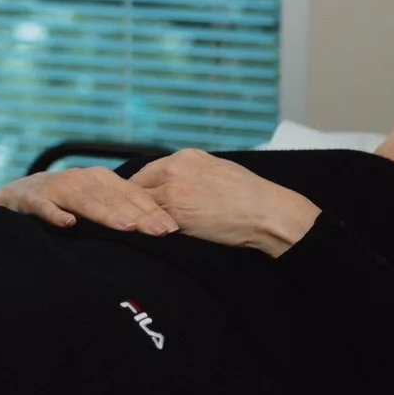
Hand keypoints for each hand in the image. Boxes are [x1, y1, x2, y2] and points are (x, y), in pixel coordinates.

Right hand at [0, 166, 178, 235]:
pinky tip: (67, 224)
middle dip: (137, 215)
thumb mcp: (92, 201)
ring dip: (105, 213)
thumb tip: (160, 230)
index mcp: (99, 179)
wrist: (13, 195)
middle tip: (159, 232)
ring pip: (83, 200)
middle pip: (112, 197)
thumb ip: (119, 209)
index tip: (171, 229)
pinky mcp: (29, 199)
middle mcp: (79, 179)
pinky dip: (54, 214)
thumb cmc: (62, 202)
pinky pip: (43, 206)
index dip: (151, 210)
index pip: (131, 194)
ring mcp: (54, 188)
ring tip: (126, 228)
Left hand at [126, 150, 321, 255]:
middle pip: (138, 186)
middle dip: (133, 203)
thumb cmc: (251, 196)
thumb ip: (193, 173)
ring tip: (131, 230)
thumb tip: (179, 183)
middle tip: (126, 218)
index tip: (136, 202)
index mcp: (186, 157)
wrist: (267, 212)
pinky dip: (145, 228)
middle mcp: (174, 169)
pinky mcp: (175, 213)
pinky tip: (144, 237)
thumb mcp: (219, 170)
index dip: (141, 189)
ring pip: (140, 204)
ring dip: (136, 217)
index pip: (149, 172)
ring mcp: (172, 191)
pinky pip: (150, 220)